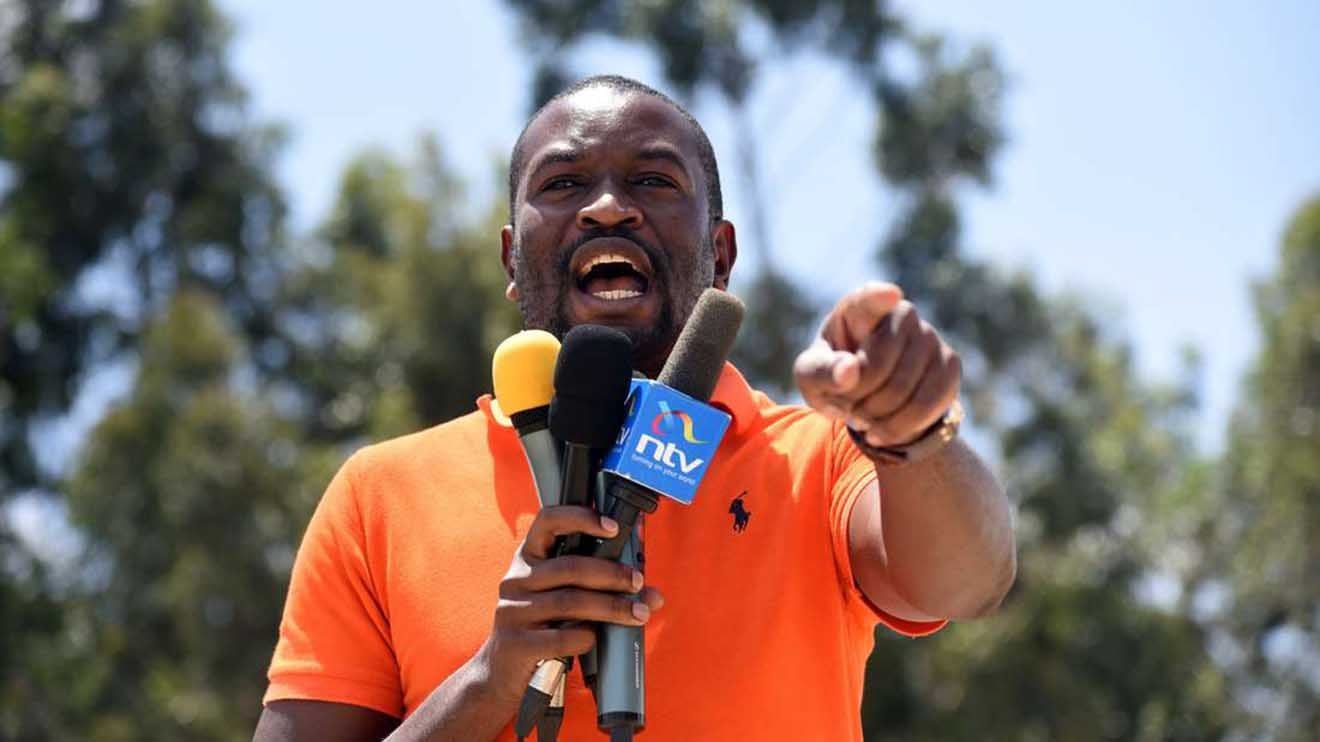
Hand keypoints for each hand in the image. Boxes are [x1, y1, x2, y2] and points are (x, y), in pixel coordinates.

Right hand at [474, 505, 663, 703]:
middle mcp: (516, 579)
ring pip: (570, 602)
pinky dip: (586, 637)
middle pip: (569, 567)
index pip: (548, 521)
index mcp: (528, 559)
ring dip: (611, 606)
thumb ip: (605, 590)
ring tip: (637, 613)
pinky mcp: (516, 642)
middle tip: (637, 582)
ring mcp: (512, 611)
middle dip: (611, 573)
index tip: (614, 527)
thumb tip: (653, 595)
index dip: (581, 517)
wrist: (502, 673)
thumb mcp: (566, 600)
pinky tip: (596, 639)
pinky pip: (561, 636)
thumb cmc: (543, 628)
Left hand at [794, 282, 960, 446]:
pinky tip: (882, 431)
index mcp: (859, 309)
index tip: (889, 294)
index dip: (879, 297)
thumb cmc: (833, 376)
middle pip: (880, 365)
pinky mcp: (949, 366)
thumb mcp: (811, 376)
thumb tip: (848, 372)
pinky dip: (900, 427)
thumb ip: (821, 372)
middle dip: (857, 398)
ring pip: (906, 389)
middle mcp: (901, 314)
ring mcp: (930, 336)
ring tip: (862, 418)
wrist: (869, 396)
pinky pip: (929, 405)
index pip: (871, 298)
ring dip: (876, 417)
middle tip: (847, 407)